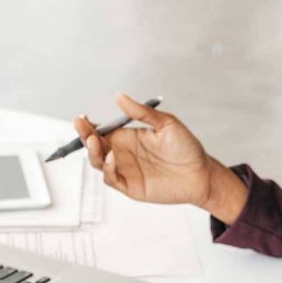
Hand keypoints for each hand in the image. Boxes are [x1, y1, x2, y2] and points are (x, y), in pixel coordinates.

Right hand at [72, 93, 213, 207]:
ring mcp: (124, 170)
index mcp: (127, 137)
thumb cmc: (186, 147)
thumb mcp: (166, 123)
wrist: (201, 173)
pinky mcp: (130, 186)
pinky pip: (111, 178)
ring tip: (93, 140)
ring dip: (92, 152)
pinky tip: (112, 157)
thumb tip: (119, 96)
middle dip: (84, 135)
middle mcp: (122, 153)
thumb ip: (142, 112)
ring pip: (98, 162)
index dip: (88, 125)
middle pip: (94, 145)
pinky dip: (108, 168)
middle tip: (81, 125)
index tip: (82, 117)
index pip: (101, 130)